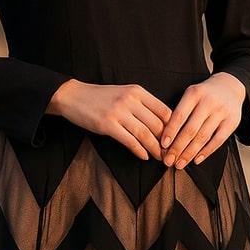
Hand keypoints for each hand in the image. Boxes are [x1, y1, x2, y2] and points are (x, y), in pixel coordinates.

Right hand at [47, 79, 171, 160]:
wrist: (73, 96)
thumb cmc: (100, 97)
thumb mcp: (124, 93)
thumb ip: (141, 105)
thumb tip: (161, 123)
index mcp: (137, 91)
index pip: (164, 110)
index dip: (173, 127)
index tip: (176, 139)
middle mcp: (130, 100)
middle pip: (157, 124)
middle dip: (166, 142)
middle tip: (171, 153)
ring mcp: (118, 112)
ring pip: (145, 133)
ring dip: (155, 149)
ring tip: (161, 158)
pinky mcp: (107, 124)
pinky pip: (129, 140)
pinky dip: (139, 150)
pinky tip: (144, 157)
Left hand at [157, 72, 245, 166]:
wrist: (230, 87)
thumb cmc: (205, 95)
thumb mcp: (191, 95)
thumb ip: (180, 111)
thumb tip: (165, 139)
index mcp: (194, 93)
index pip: (179, 115)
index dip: (170, 132)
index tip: (162, 145)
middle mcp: (209, 102)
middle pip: (191, 129)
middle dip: (178, 148)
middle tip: (168, 160)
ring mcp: (222, 112)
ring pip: (203, 137)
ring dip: (189, 153)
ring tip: (179, 164)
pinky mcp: (232, 121)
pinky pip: (218, 140)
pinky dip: (206, 152)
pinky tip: (196, 160)